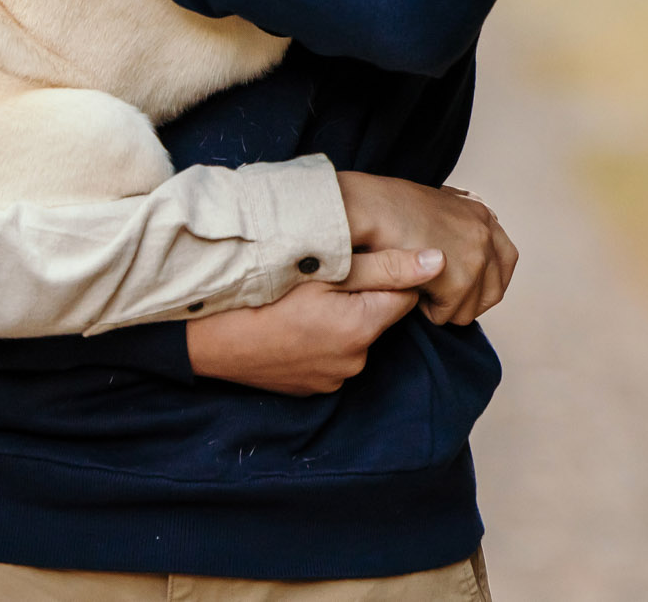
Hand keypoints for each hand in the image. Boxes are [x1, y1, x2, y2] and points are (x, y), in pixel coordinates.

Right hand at [184, 247, 442, 394]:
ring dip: (340, 319)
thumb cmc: (262, 296)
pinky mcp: (313, 388)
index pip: (406, 294)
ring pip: (355, 336)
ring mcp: (334, 379)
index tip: (361, 260)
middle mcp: (356, 361)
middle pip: (379, 316)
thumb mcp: (323, 271)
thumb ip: (384, 266)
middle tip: (323, 277)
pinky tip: (293, 325)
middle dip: (362, 296)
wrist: (209, 341)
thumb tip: (439, 261)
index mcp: (363, 327)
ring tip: (302, 302)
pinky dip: (321, 340)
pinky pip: (332, 356)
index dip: (387, 272)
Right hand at [336, 172, 517, 326]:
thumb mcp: (435, 204)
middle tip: (438, 298)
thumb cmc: (387, 205)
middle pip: (494, 291)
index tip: (466, 289)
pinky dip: (426, 310)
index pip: (507, 260)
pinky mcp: (458, 281)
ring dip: (443, 306)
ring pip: (469, 309)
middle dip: (467, 301)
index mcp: (482, 215)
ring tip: (418, 288)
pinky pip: (445, 315)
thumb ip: (457, 222)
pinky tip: (410, 290)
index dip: (488, 280)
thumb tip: (461, 241)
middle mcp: (485, 235)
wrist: (369, 208)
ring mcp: (475, 258)